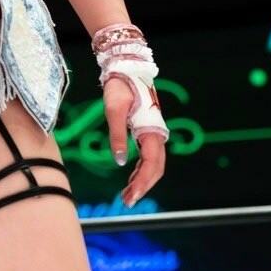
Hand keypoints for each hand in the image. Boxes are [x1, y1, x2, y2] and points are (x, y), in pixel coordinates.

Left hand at [103, 75, 167, 205]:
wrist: (127, 69)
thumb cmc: (120, 87)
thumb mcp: (113, 110)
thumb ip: (117, 135)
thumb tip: (118, 162)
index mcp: (152, 130)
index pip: (151, 163)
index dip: (143, 182)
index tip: (132, 196)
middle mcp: (157, 134)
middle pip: (156, 168)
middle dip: (143, 186)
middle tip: (127, 201)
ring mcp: (153, 133)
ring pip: (153, 164)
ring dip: (142, 180)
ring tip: (127, 196)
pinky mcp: (147, 132)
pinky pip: (148, 156)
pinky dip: (140, 170)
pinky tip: (130, 179)